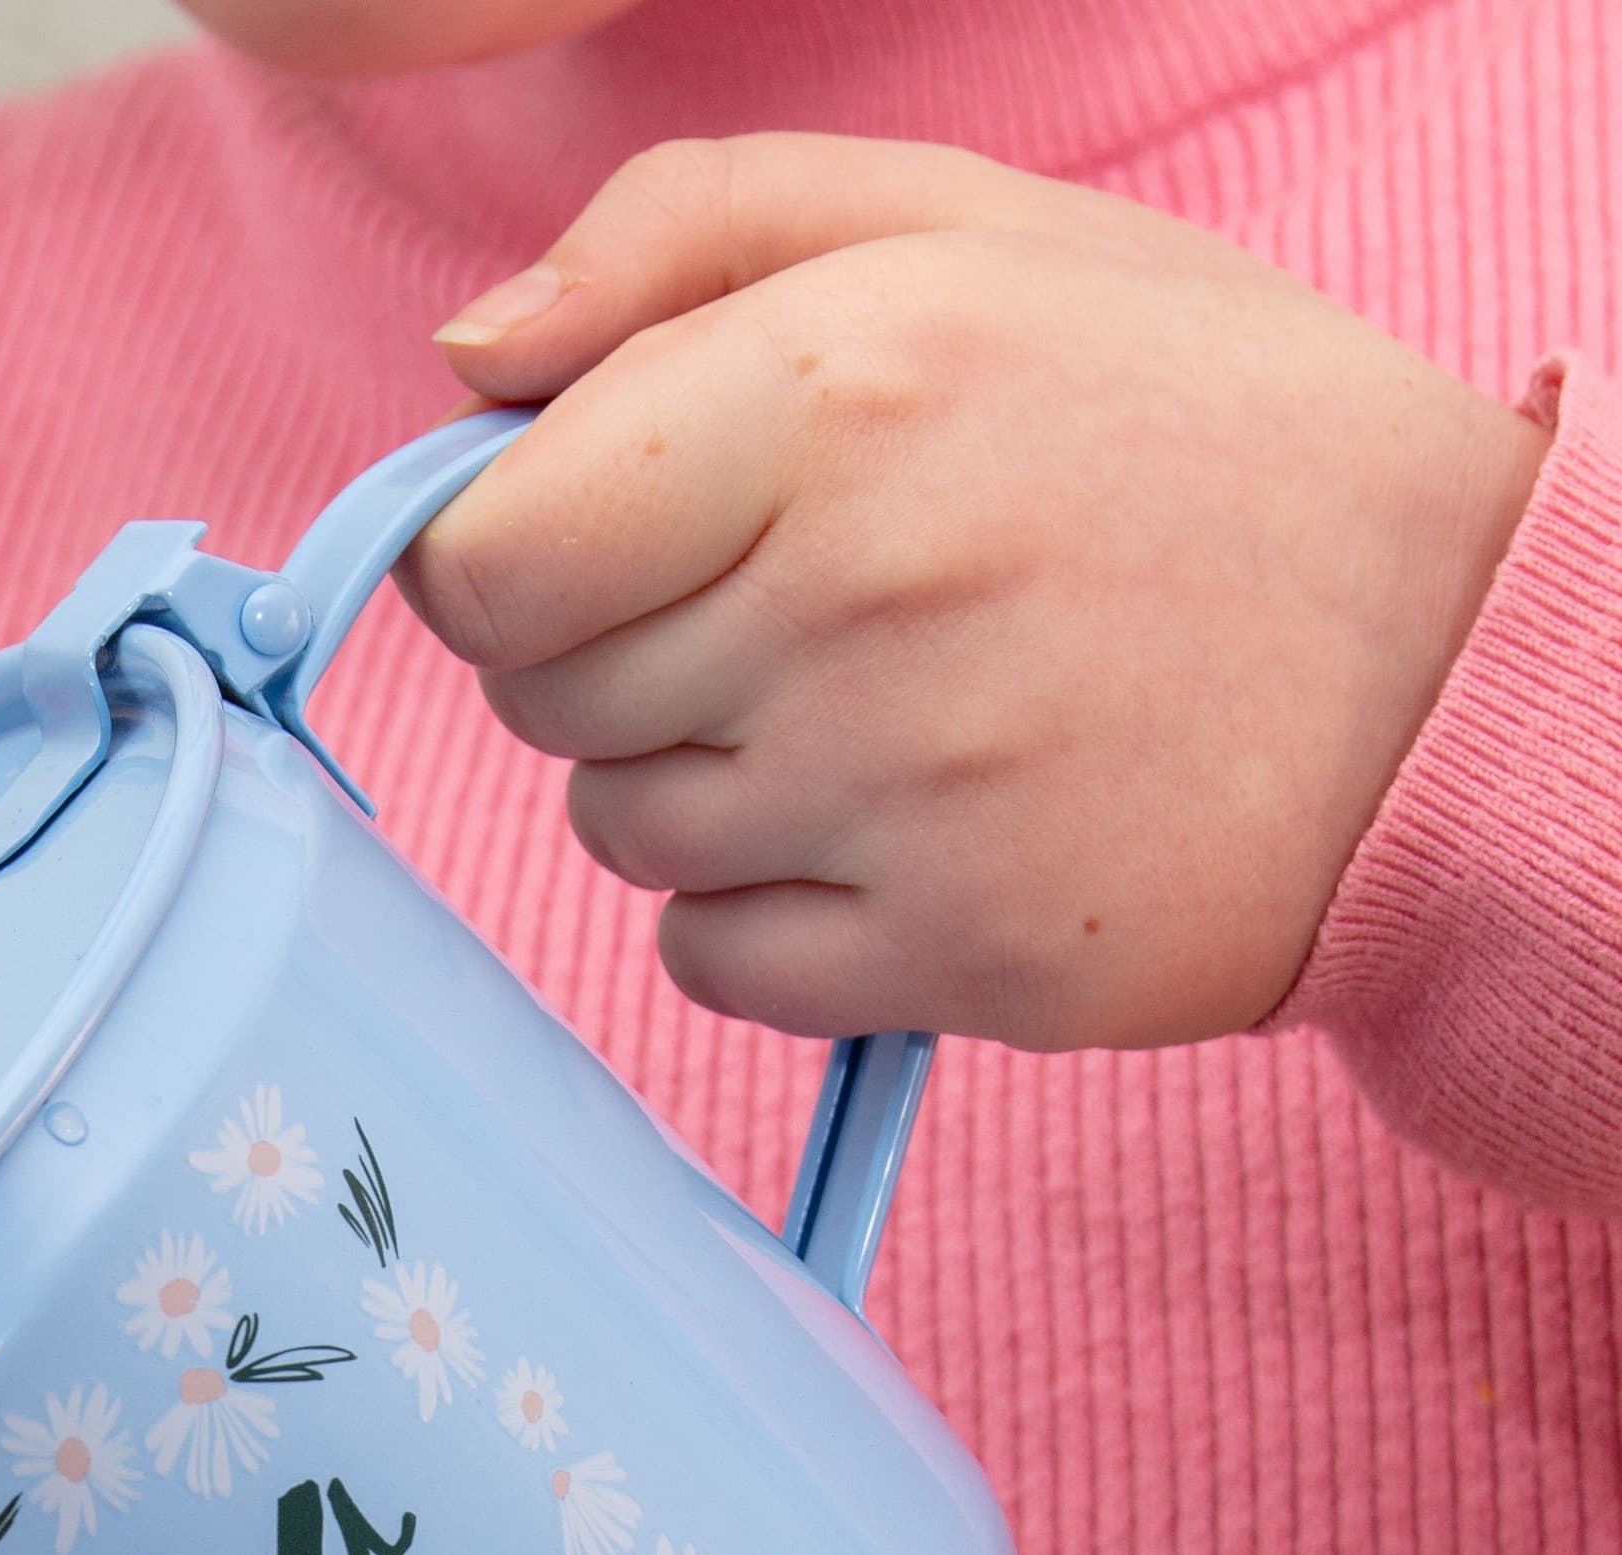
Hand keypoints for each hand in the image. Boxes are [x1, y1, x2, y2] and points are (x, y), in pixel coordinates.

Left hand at [405, 137, 1548, 1048]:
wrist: (1450, 649)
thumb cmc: (1185, 424)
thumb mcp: (965, 231)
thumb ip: (684, 236)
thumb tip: (466, 356)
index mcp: (840, 380)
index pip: (486, 556)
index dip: (506, 556)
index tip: (594, 540)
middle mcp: (856, 591)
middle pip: (544, 699)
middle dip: (622, 654)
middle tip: (807, 602)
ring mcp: (900, 791)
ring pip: (620, 832)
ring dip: (700, 783)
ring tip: (885, 702)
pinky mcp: (945, 950)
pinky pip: (707, 961)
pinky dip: (765, 917)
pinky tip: (903, 828)